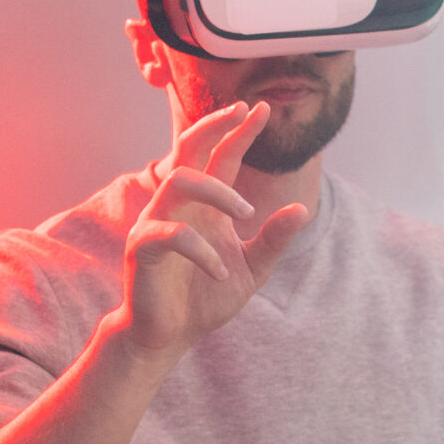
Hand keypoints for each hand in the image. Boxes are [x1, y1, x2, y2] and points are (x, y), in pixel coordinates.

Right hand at [113, 102, 309, 356]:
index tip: (262, 108)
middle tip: (242, 111)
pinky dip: (201, 250)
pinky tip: (219, 270)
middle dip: (215, 125)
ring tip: (247, 213)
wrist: (171, 335)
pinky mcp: (142, 248)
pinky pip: (170, 233)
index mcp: (205, 207)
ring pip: (179, 180)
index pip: (221, 157)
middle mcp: (179, 206)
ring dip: (218, 191)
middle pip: (190, 148)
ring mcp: (156, 223)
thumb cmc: (206, 299)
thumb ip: (273, 240)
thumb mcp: (251, 269)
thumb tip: (302, 209)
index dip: (239, 131)